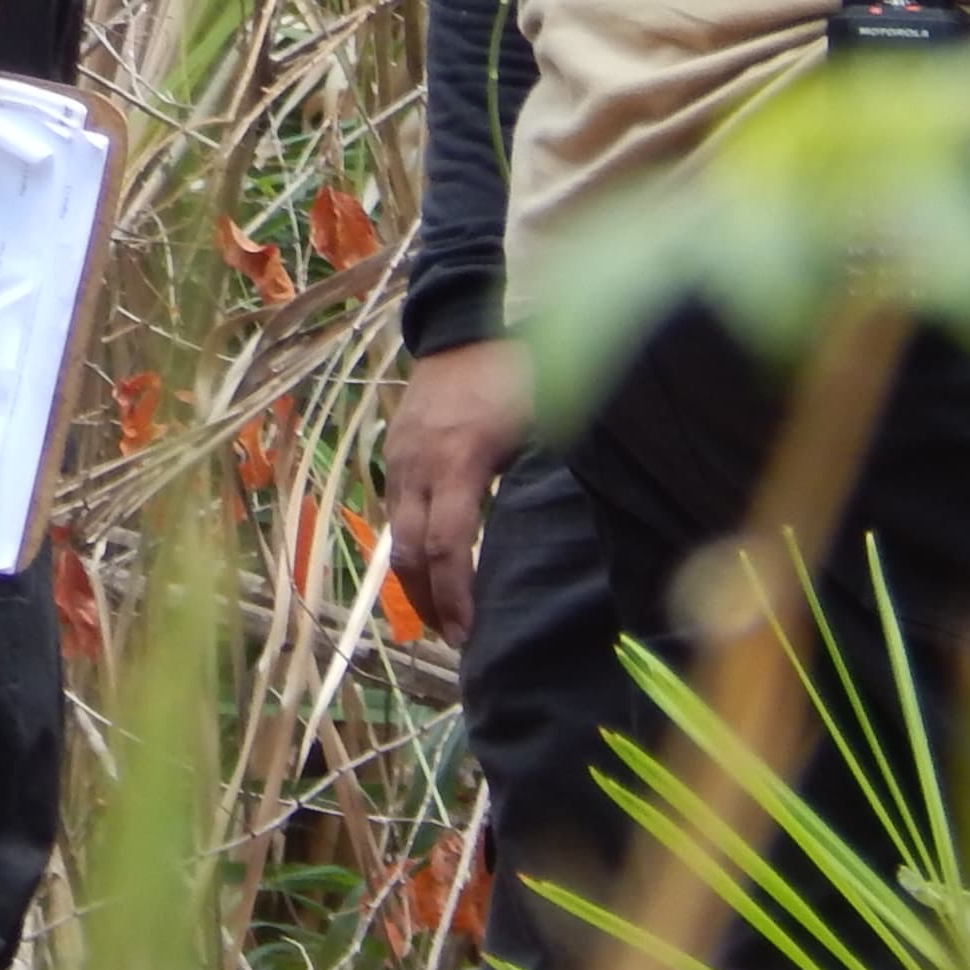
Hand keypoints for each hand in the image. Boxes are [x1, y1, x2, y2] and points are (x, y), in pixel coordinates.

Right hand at [384, 338, 528, 646]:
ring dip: (413, 582)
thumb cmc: (513, 374)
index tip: (470, 636)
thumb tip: (576, 532)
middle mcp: (417, 467)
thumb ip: (546, 476)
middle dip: (427, 603)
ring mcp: (400, 460)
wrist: (461, 328)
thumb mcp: (544, 422)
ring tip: (440, 617)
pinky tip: (430, 568)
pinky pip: (395, 513)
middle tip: (454, 641)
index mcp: (457, 462)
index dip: (455, 598)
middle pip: (407, 553)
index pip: (446, 548)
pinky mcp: (395, 454)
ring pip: (392, 537)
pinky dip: (409, 548)